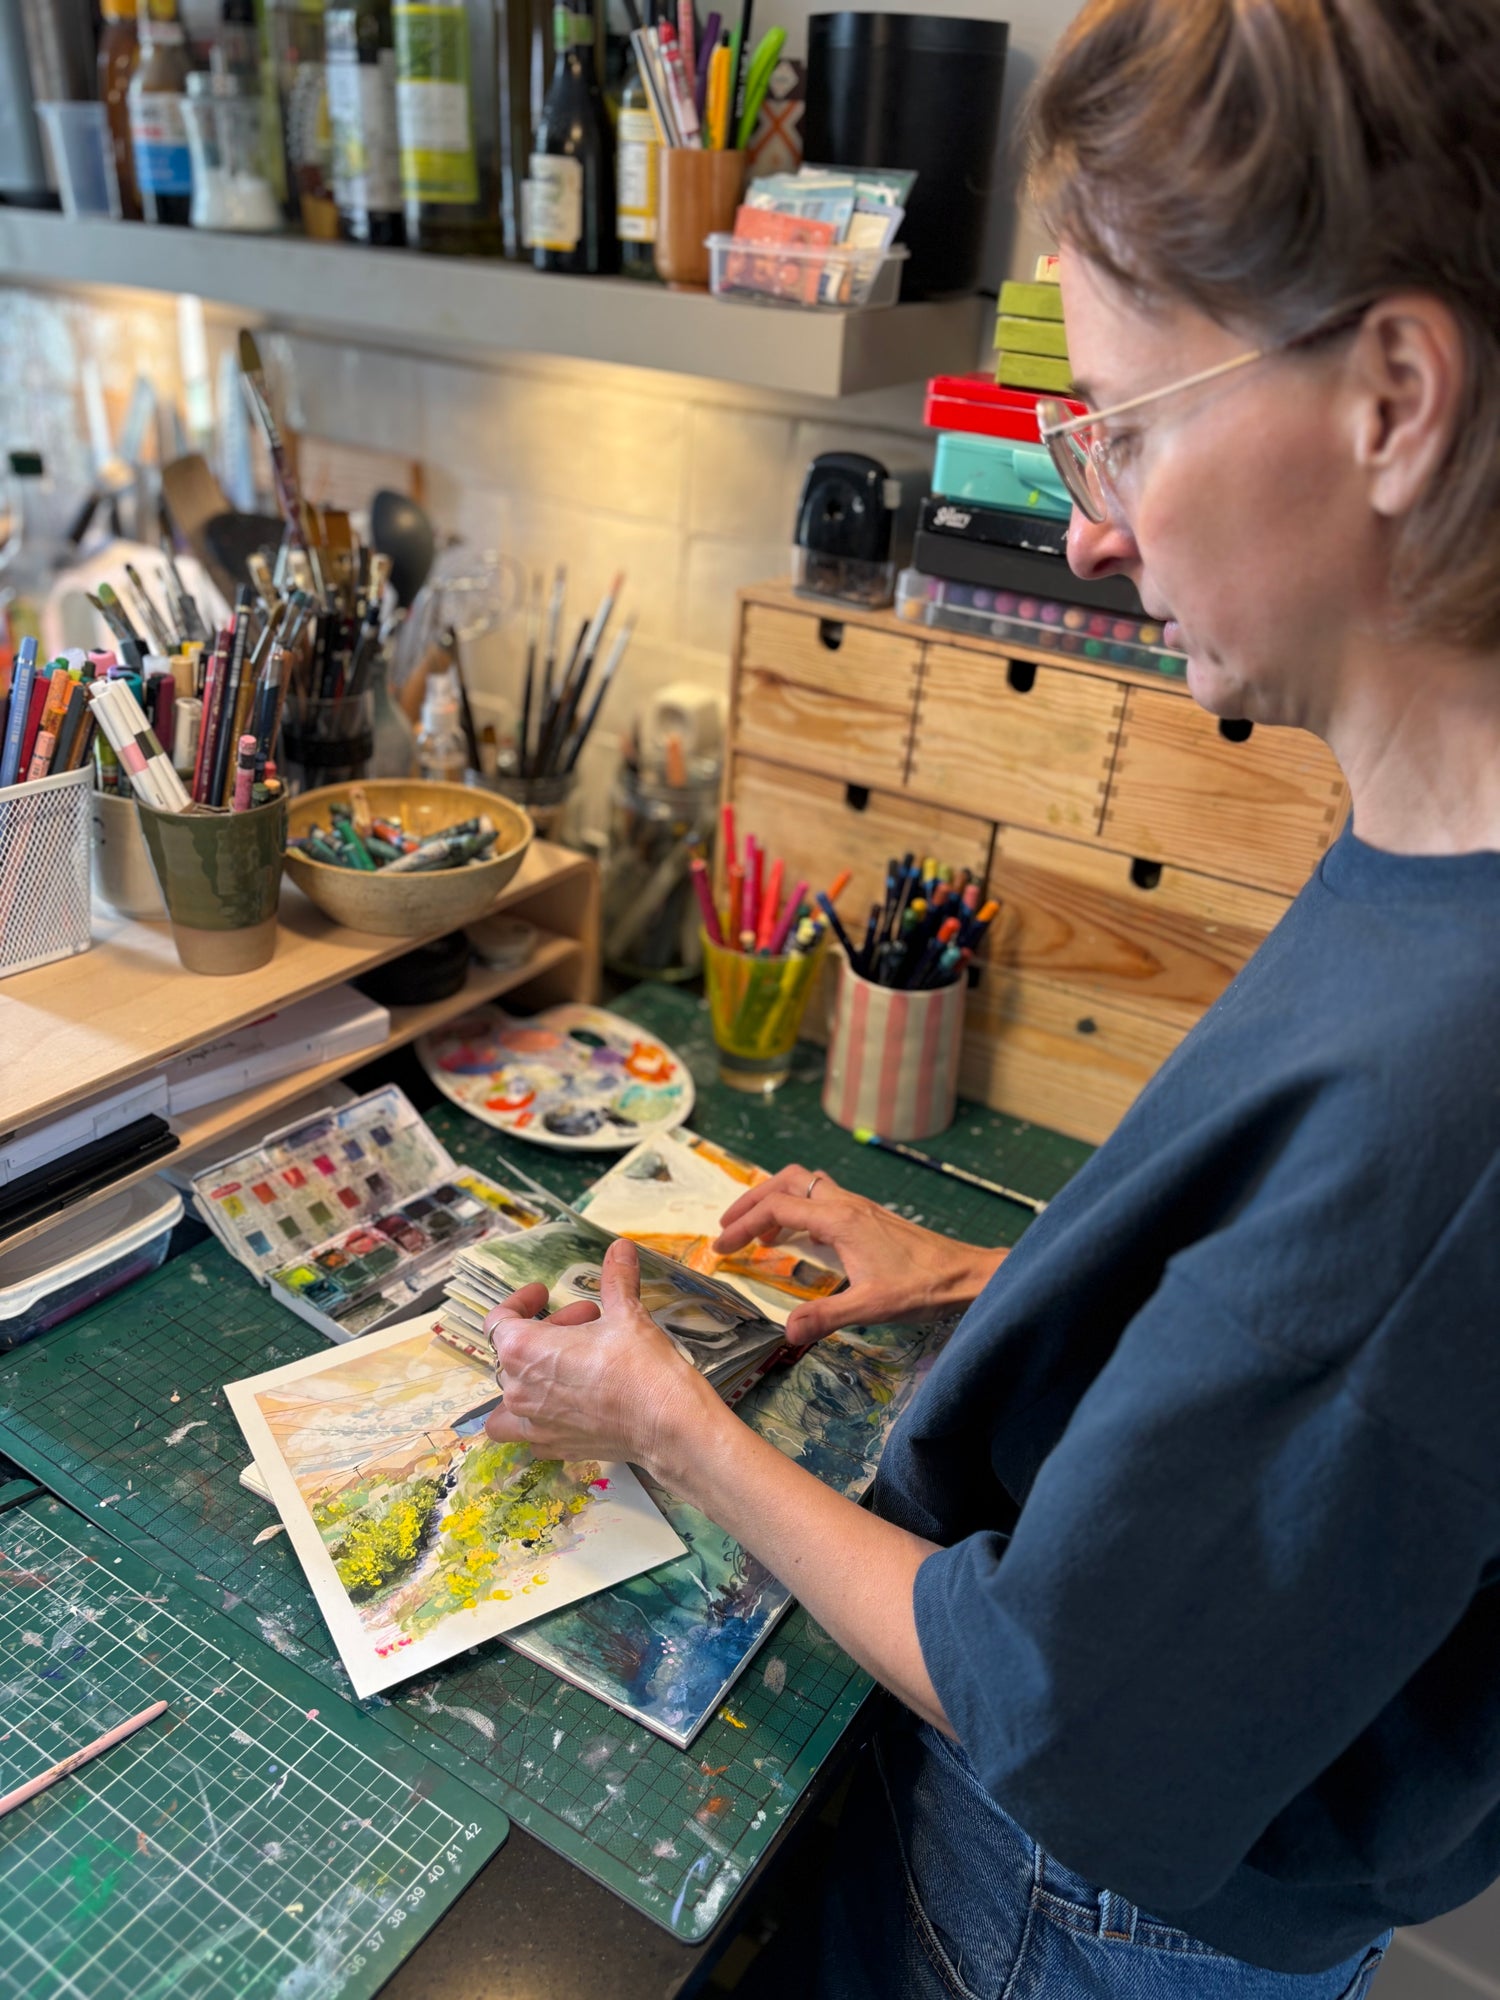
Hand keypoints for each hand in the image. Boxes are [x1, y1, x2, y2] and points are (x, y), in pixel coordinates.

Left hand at [483, 1238, 716, 1477]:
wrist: (668, 1423)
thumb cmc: (642, 1366)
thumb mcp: (628, 1313)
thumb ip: (616, 1279)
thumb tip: (620, 1248)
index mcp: (524, 1351)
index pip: (498, 1320)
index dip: (520, 1301)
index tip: (543, 1294)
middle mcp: (519, 1390)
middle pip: (513, 1353)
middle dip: (548, 1332)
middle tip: (586, 1322)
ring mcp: (534, 1423)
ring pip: (511, 1397)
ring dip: (531, 1377)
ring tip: (564, 1366)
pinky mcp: (553, 1447)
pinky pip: (528, 1431)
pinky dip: (539, 1416)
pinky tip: (571, 1403)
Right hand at [713, 1164, 1004, 1345]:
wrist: (967, 1275)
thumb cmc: (923, 1288)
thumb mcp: (871, 1307)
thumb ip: (825, 1318)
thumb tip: (786, 1333)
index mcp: (840, 1219)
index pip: (778, 1208)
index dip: (744, 1225)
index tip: (721, 1246)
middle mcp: (846, 1204)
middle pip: (787, 1183)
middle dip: (752, 1200)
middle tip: (729, 1227)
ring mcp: (859, 1207)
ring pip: (806, 1185)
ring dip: (776, 1200)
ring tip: (758, 1232)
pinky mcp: (869, 1216)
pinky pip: (823, 1199)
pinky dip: (799, 1210)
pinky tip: (800, 1240)